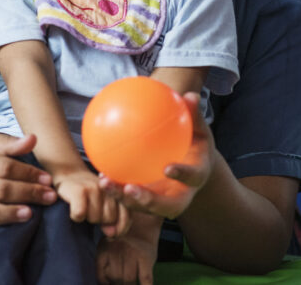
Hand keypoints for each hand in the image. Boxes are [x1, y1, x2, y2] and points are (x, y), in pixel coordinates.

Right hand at [55, 168, 130, 235]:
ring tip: (84, 206)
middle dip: (100, 220)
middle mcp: (110, 187)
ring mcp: (95, 187)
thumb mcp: (107, 206)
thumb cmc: (91, 196)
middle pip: (110, 219)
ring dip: (87, 217)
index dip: (119, 227)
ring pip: (95, 218)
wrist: (70, 174)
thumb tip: (111, 234)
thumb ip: (116, 221)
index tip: (110, 231)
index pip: (127, 216)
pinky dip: (76, 216)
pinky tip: (74, 208)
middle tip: (92, 210)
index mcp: (120, 192)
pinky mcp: (79, 189)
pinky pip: (80, 214)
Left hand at [97, 214, 160, 284]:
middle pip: (115, 278)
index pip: (101, 276)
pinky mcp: (146, 258)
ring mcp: (132, 255)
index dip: (106, 283)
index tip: (110, 283)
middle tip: (121, 279)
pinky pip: (145, 278)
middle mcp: (116, 252)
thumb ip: (104, 259)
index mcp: (104, 249)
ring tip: (131, 280)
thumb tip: (104, 282)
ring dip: (129, 283)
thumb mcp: (107, 242)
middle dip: (117, 282)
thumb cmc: (124, 233)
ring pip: (128, 280)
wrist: (143, 218)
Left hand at [100, 92, 214, 219]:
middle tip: (129, 189)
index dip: (181, 175)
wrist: (193, 167)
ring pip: (141, 206)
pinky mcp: (146, 201)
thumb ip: (194, 115)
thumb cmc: (196, 143)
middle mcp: (179, 195)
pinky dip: (115, 189)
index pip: (191, 178)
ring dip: (121, 197)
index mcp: (196, 177)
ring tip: (105, 181)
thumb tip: (190, 94)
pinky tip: (100, 174)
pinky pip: (129, 196)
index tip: (168, 168)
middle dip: (147, 201)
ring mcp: (161, 201)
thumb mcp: (199, 129)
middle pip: (165, 206)